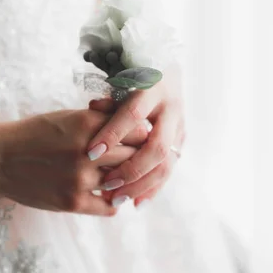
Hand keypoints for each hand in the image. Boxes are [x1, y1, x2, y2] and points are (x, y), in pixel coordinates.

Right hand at [0, 110, 147, 215]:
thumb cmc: (34, 133)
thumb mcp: (68, 116)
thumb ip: (100, 120)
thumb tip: (137, 126)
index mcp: (88, 123)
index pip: (136, 129)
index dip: (142, 134)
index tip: (140, 139)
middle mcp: (88, 150)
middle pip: (136, 155)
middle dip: (139, 157)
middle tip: (139, 159)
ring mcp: (81, 178)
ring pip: (124, 181)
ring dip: (126, 180)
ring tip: (124, 177)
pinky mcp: (72, 202)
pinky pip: (109, 207)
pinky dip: (113, 201)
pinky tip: (108, 194)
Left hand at [85, 65, 185, 206]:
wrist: (166, 70)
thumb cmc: (132, 77)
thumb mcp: (120, 82)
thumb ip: (109, 101)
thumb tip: (92, 109)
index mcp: (153, 88)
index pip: (133, 114)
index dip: (112, 135)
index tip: (91, 153)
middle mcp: (171, 108)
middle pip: (157, 147)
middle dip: (131, 169)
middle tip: (106, 183)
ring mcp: (180, 126)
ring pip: (166, 163)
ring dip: (142, 185)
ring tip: (117, 199)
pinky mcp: (181, 141)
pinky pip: (169, 170)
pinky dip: (153, 188)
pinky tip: (136, 202)